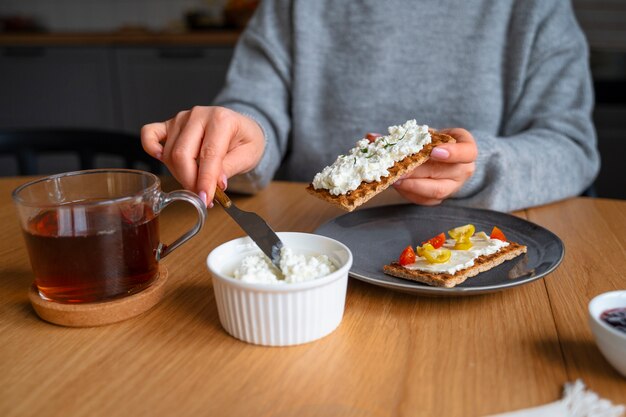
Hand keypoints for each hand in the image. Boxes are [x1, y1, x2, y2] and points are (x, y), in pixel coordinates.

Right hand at [141, 106, 264, 205]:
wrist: (241, 127)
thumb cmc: (245, 140)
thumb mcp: (249, 155)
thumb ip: (231, 168)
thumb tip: (215, 184)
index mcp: (221, 120)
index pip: (208, 154)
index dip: (205, 180)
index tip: (205, 199)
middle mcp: (198, 115)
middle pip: (182, 154)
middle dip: (190, 181)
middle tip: (201, 196)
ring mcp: (181, 118)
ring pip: (169, 153)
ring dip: (179, 174)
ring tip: (196, 182)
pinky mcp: (170, 124)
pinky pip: (150, 134)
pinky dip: (150, 148)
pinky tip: (162, 159)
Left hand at [391, 128, 476, 204]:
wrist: (440, 157)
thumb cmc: (433, 142)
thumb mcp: (425, 133)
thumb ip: (402, 135)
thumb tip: (371, 137)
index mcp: (466, 148)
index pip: (468, 152)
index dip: (453, 153)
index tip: (434, 151)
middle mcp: (465, 169)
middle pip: (445, 172)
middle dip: (420, 170)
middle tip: (400, 168)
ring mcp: (454, 186)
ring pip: (436, 190)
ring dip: (413, 185)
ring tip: (395, 179)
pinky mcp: (440, 198)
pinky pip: (426, 199)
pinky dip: (409, 192)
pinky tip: (396, 185)